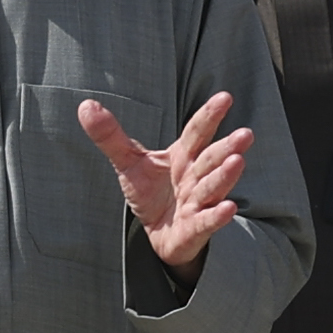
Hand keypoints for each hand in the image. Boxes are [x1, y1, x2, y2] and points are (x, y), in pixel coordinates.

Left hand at [79, 90, 251, 283]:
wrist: (156, 234)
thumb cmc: (150, 194)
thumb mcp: (128, 163)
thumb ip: (110, 136)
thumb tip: (85, 106)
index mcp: (182, 157)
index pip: (196, 133)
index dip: (209, 116)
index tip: (225, 98)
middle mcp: (194, 177)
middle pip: (210, 159)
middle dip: (228, 147)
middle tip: (246, 134)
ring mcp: (197, 203)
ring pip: (212, 188)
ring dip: (225, 176)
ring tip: (239, 161)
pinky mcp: (195, 229)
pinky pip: (207, 221)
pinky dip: (218, 216)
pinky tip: (229, 209)